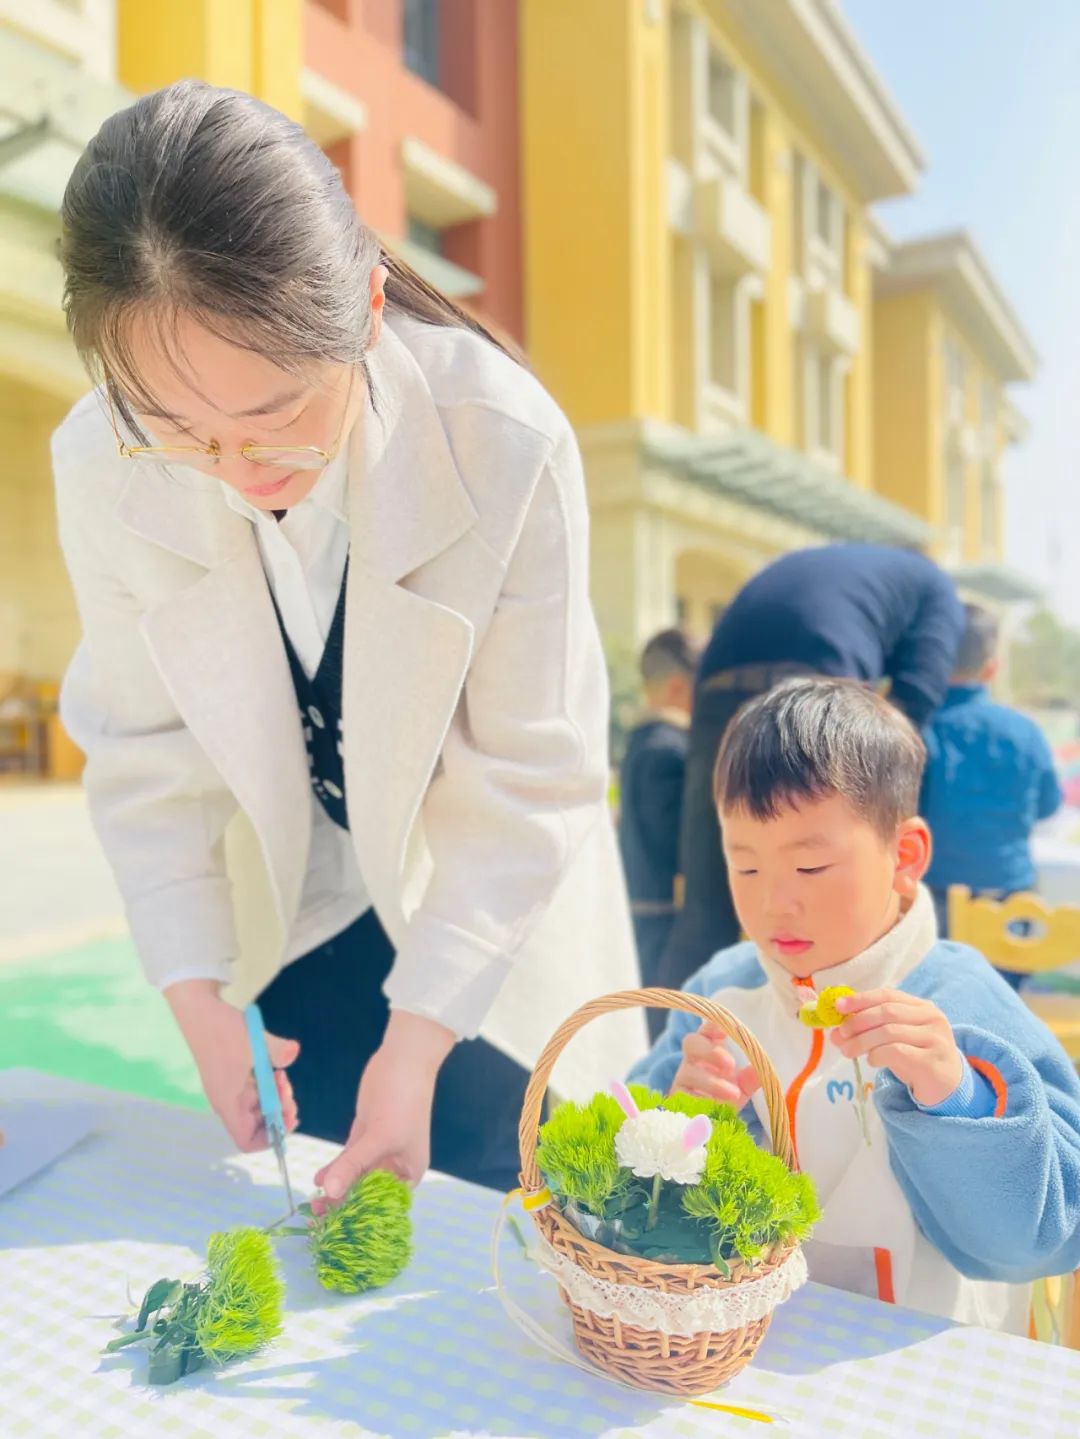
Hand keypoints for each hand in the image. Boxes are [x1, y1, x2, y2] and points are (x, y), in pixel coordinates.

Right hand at [165, 980, 299, 1150]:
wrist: (198, 1010)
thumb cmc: (222, 1029)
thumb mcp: (254, 1040)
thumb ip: (276, 1050)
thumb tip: (293, 1053)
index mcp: (229, 1103)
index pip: (247, 1141)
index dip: (271, 1137)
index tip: (287, 1114)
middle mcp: (228, 1102)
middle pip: (259, 1125)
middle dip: (279, 1110)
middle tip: (287, 1086)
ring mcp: (229, 1090)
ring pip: (259, 1107)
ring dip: (275, 1095)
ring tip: (281, 1074)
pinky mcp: (232, 1078)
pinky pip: (255, 1092)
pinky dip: (268, 1084)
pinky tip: (272, 1067)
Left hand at [312, 1010, 455, 1212]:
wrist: (403, 1059)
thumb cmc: (404, 1100)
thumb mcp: (381, 1137)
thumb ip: (353, 1165)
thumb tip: (329, 1192)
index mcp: (409, 1173)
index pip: (383, 1205)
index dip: (361, 1218)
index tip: (337, 1231)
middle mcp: (395, 1165)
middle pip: (366, 1193)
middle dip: (344, 1205)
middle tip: (318, 1218)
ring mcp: (379, 1149)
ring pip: (354, 1176)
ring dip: (335, 1188)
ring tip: (313, 1204)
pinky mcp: (365, 1134)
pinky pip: (348, 1158)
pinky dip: (334, 1168)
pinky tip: (318, 1179)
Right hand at [672, 1022, 759, 1107]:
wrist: (709, 1123)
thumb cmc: (725, 1095)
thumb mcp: (742, 1086)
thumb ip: (750, 1078)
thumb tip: (763, 1070)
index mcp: (708, 1048)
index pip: (707, 1030)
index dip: (713, 1026)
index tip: (726, 1029)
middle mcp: (692, 1059)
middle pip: (691, 1042)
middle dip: (709, 1050)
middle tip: (730, 1064)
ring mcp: (682, 1078)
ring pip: (689, 1073)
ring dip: (711, 1082)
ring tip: (733, 1094)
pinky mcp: (677, 1099)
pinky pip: (685, 1096)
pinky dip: (701, 1101)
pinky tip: (715, 1108)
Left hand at [831, 988, 963, 1107]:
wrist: (947, 1087)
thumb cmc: (917, 1057)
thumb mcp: (895, 1038)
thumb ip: (869, 1030)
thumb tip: (835, 1032)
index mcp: (922, 1006)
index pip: (888, 995)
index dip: (861, 999)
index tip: (838, 1006)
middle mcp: (931, 1018)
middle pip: (887, 1012)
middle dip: (857, 1022)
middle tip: (839, 1034)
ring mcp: (934, 1039)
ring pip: (889, 1032)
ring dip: (862, 1041)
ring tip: (847, 1051)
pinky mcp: (932, 1061)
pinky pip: (897, 1052)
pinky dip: (878, 1054)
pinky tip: (871, 1061)